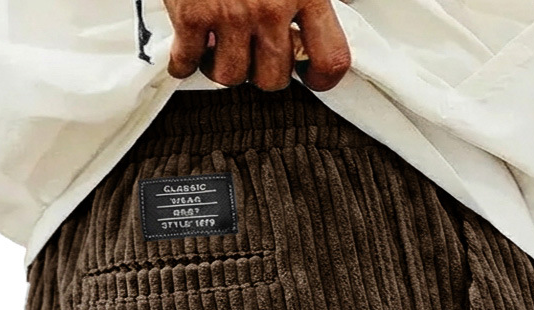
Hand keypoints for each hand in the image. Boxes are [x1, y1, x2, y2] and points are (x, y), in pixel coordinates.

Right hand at [164, 0, 351, 91]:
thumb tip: (348, 1)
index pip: (330, 59)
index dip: (321, 78)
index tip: (311, 77)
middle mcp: (270, 7)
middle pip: (273, 78)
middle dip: (263, 73)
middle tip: (256, 54)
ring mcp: (230, 14)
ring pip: (231, 76)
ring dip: (225, 68)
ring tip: (221, 48)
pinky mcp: (192, 15)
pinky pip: (188, 61)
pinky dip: (185, 62)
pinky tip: (188, 52)